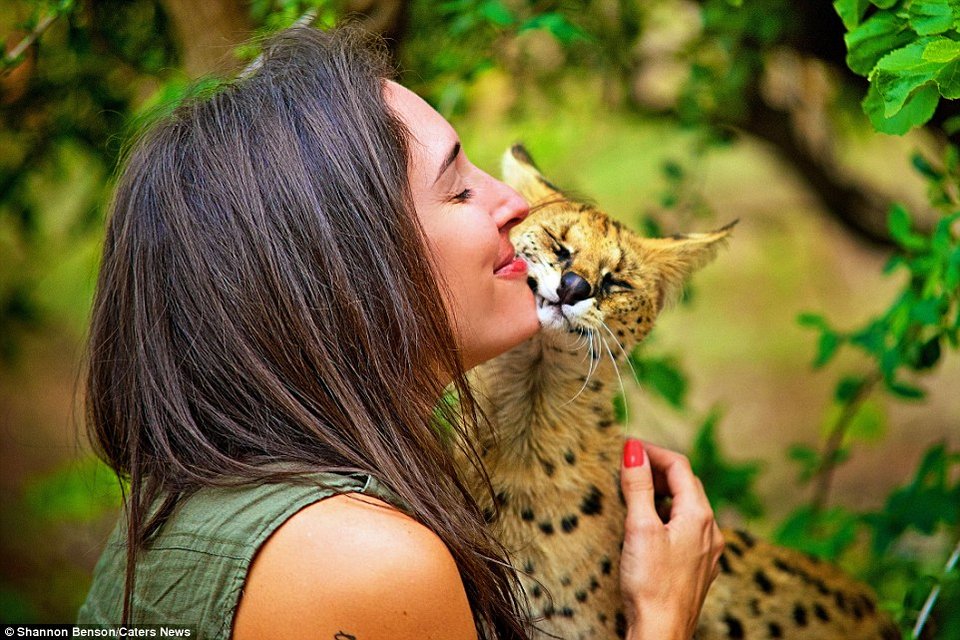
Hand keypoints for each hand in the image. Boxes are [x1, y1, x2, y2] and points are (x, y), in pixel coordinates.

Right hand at [618, 439, 723, 639]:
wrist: (661, 632)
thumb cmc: (651, 584)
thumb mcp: (640, 528)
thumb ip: (638, 486)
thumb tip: (634, 449)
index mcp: (699, 515)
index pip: (679, 466)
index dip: (654, 451)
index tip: (628, 446)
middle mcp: (710, 530)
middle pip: (687, 484)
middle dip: (659, 469)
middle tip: (630, 464)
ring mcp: (707, 550)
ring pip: (689, 507)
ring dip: (664, 491)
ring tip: (637, 489)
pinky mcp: (699, 567)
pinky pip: (688, 528)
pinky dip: (669, 514)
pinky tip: (651, 524)